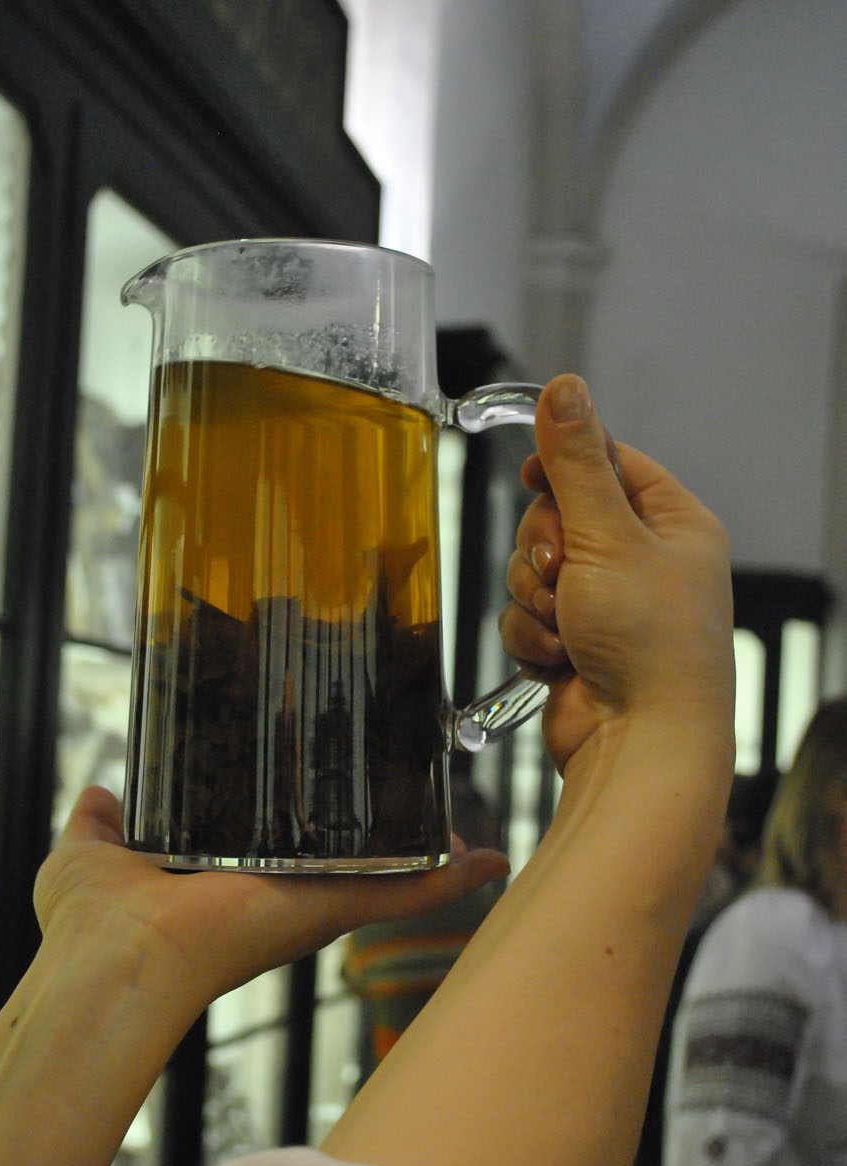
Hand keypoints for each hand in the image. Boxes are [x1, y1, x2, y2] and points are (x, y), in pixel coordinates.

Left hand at [34, 786, 508, 1016]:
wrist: (113, 965)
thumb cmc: (90, 926)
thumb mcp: (85, 856)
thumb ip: (98, 824)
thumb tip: (100, 793)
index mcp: (226, 883)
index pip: (275, 851)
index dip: (304, 825)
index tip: (330, 791)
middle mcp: (273, 896)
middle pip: (339, 862)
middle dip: (377, 837)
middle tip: (413, 798)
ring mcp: (307, 905)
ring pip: (381, 878)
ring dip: (426, 856)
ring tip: (464, 825)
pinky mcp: (328, 910)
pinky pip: (403, 895)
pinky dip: (450, 882)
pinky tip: (488, 861)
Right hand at [501, 374, 734, 772]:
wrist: (640, 744)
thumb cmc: (649, 645)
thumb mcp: (609, 537)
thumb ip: (576, 464)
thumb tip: (563, 388)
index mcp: (673, 526)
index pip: (609, 464)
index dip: (564, 466)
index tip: (531, 476)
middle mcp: (643, 564)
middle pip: (557, 518)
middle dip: (544, 550)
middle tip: (562, 573)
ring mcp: (607, 608)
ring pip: (532, 572)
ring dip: (535, 600)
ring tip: (565, 627)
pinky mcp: (574, 647)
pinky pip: (526, 618)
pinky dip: (531, 637)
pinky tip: (557, 660)